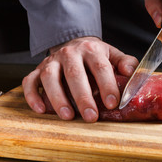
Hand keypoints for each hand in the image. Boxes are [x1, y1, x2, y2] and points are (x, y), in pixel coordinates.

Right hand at [22, 37, 138, 121]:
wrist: (74, 44)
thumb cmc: (95, 55)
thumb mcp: (112, 54)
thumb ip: (125, 62)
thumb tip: (131, 72)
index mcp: (92, 49)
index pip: (100, 67)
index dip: (107, 85)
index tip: (112, 103)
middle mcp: (70, 53)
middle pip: (75, 74)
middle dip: (83, 97)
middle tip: (91, 116)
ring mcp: (52, 61)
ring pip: (50, 77)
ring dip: (58, 98)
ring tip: (68, 116)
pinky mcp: (37, 69)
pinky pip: (29, 81)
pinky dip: (32, 95)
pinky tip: (40, 109)